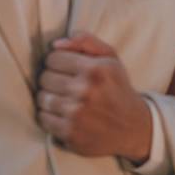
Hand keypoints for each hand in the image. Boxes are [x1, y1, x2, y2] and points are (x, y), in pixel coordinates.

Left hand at [37, 32, 151, 163]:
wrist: (132, 126)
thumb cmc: (117, 87)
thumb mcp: (111, 58)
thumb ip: (86, 41)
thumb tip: (56, 44)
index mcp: (95, 69)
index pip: (53, 58)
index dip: (58, 62)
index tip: (67, 69)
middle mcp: (85, 90)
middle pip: (44, 77)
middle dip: (53, 79)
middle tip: (67, 85)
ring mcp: (76, 113)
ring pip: (42, 97)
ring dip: (50, 98)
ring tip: (65, 99)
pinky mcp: (69, 132)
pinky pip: (43, 118)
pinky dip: (49, 115)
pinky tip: (63, 114)